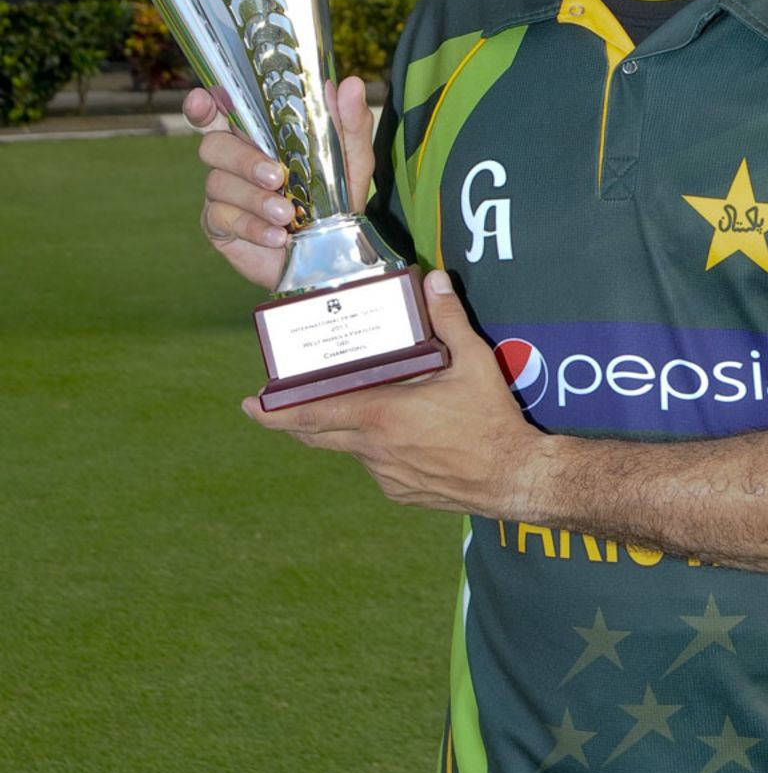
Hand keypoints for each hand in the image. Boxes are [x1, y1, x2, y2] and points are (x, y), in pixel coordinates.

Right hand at [183, 76, 376, 290]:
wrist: (329, 257)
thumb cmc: (335, 202)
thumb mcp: (352, 162)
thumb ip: (350, 124)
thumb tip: (350, 84)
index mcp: (259, 138)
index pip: (220, 112)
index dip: (203, 105)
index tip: (203, 100)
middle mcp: (234, 160)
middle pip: (213, 145)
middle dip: (243, 159)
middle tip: (275, 177)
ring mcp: (223, 193)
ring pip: (218, 183)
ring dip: (254, 199)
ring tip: (286, 214)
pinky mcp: (220, 226)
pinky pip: (223, 219)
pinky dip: (252, 227)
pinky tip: (277, 236)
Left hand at [240, 270, 538, 514]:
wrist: (515, 478)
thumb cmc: (492, 420)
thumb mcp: (474, 362)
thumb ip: (449, 319)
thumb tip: (434, 280)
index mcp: (381, 416)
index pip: (312, 414)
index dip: (275, 412)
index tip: (248, 405)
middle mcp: (373, 449)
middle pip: (318, 434)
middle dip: (294, 420)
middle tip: (276, 405)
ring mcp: (385, 475)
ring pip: (350, 447)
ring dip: (346, 427)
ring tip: (361, 404)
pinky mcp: (401, 492)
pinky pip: (376, 465)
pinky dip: (376, 447)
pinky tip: (402, 433)